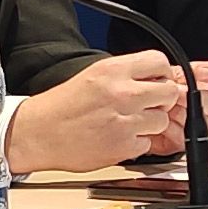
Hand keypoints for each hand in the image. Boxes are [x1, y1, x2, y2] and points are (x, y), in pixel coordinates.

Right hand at [4, 48, 190, 172]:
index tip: (158, 81)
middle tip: (147, 104)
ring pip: (161, 120)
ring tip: (128, 123)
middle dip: (161, 99)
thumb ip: (125, 75)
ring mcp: (124, 121)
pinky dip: (137, 142)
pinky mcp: (123, 146)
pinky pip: (147, 143)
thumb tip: (155, 77)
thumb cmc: (62, 107)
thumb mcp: (93, 76)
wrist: (39, 133)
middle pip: (168, 92)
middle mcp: (121, 93)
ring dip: (149, 123)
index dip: (162, 73)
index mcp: (112, 71)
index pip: (159, 62)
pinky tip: (118, 137)